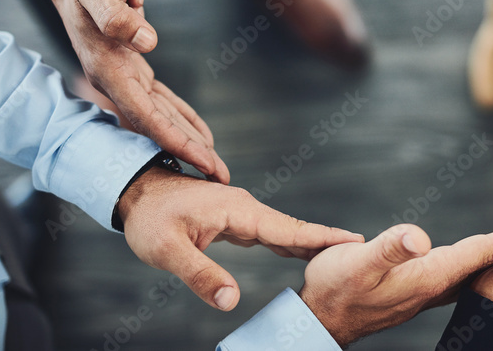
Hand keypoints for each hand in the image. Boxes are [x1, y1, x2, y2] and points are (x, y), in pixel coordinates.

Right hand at [56, 0, 229, 181]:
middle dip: (188, 153)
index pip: (146, 114)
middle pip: (155, 126)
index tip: (202, 160)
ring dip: (186, 142)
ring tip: (214, 166)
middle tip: (221, 178)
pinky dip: (180, 118)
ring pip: (160, 117)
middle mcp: (114, 80)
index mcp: (107, 68)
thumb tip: (148, 42)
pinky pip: (161, 100)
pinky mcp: (132, 66)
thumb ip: (116, 15)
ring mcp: (123, 76)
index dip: (174, 140)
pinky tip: (198, 134)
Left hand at [118, 168, 362, 310]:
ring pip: (281, 229)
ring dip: (308, 240)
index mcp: (238, 211)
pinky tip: (297, 250)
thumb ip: (199, 274)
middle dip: (324, 239)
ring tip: (338, 252)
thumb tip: (231, 301)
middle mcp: (244, 207)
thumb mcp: (167, 250)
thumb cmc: (149, 219)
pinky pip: (267, 231)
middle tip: (359, 248)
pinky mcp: (231, 217)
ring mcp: (238, 211)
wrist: (134, 190)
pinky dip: (287, 240)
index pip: (288, 228)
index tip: (354, 239)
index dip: (321, 237)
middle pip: (292, 227)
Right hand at [299, 222, 492, 345]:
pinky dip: (470, 263)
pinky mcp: (412, 292)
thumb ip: (390, 249)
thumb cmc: (335, 288)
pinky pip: (453, 275)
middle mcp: (432, 286)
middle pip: (481, 263)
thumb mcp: (358, 263)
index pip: (477, 254)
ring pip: (469, 271)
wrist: (321, 319)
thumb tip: (419, 237)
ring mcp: (423, 292)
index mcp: (427, 276)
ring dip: (492, 257)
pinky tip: (470, 262)